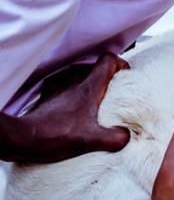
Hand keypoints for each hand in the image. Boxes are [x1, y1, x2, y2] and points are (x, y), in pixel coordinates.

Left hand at [0, 53, 129, 163]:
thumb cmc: (54, 135)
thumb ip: (114, 138)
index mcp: (89, 87)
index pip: (108, 60)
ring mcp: (60, 88)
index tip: (125, 77)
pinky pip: (65, 87)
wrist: (21, 138)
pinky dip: (73, 93)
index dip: (120, 64)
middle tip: (114, 94)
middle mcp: (75, 82)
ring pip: (81, 77)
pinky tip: (74, 108)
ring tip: (96, 103)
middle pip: (96, 68)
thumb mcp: (90, 140)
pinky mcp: (49, 97)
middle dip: (108, 78)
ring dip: (90, 86)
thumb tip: (126, 136)